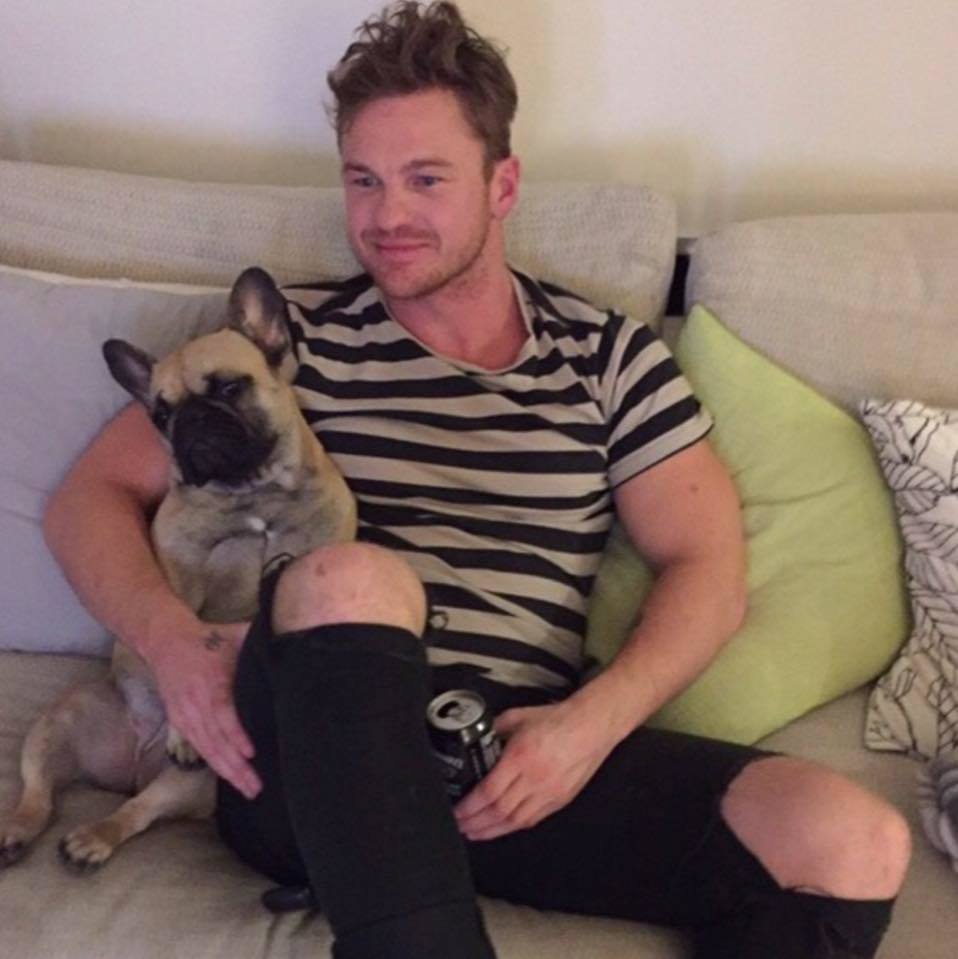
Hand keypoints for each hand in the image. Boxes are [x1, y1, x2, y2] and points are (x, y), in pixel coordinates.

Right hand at [149, 620, 260, 798]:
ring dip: (227, 772)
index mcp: (211, 682)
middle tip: (256, 786)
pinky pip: (199, 748)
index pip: (223, 714)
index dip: (236, 735)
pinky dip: (214, 764)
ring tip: (247, 789)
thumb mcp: (236, 635)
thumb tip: (292, 644)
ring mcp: (186, 715)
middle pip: (216, 740)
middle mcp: (196, 703)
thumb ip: (261, 644)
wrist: (167, 641)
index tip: (251, 752)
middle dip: (236, 766)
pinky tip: (229, 778)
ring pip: (207, 749)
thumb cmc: (211, 639)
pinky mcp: (180, 722)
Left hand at [453, 699, 616, 840]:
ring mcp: (549, 793)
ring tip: (475, 833)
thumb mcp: (518, 716)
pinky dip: (513, 827)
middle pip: (499, 811)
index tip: (457, 812)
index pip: (489, 791)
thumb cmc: (558, 719)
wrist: (592, 726)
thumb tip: (478, 738)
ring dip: (492, 831)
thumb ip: (495, 729)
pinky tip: (501, 828)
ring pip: (515, 821)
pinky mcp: (560, 800)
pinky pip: (533, 820)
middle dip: (476, 823)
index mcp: (521, 757)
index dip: (470, 807)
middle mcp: (534, 779)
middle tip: (460, 826)